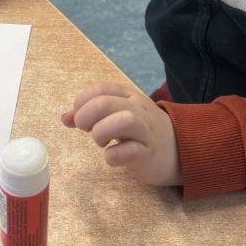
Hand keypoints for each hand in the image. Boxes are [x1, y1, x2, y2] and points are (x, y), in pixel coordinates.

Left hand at [61, 81, 180, 186]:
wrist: (181, 150)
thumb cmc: (142, 131)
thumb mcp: (118, 115)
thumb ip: (92, 114)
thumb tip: (65, 117)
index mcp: (128, 96)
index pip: (99, 88)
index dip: (82, 102)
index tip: (80, 117)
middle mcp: (138, 109)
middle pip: (104, 103)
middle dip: (86, 117)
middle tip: (87, 130)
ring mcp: (146, 131)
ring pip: (122, 121)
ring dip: (101, 133)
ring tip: (101, 142)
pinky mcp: (149, 154)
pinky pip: (129, 152)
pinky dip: (113, 156)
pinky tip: (113, 157)